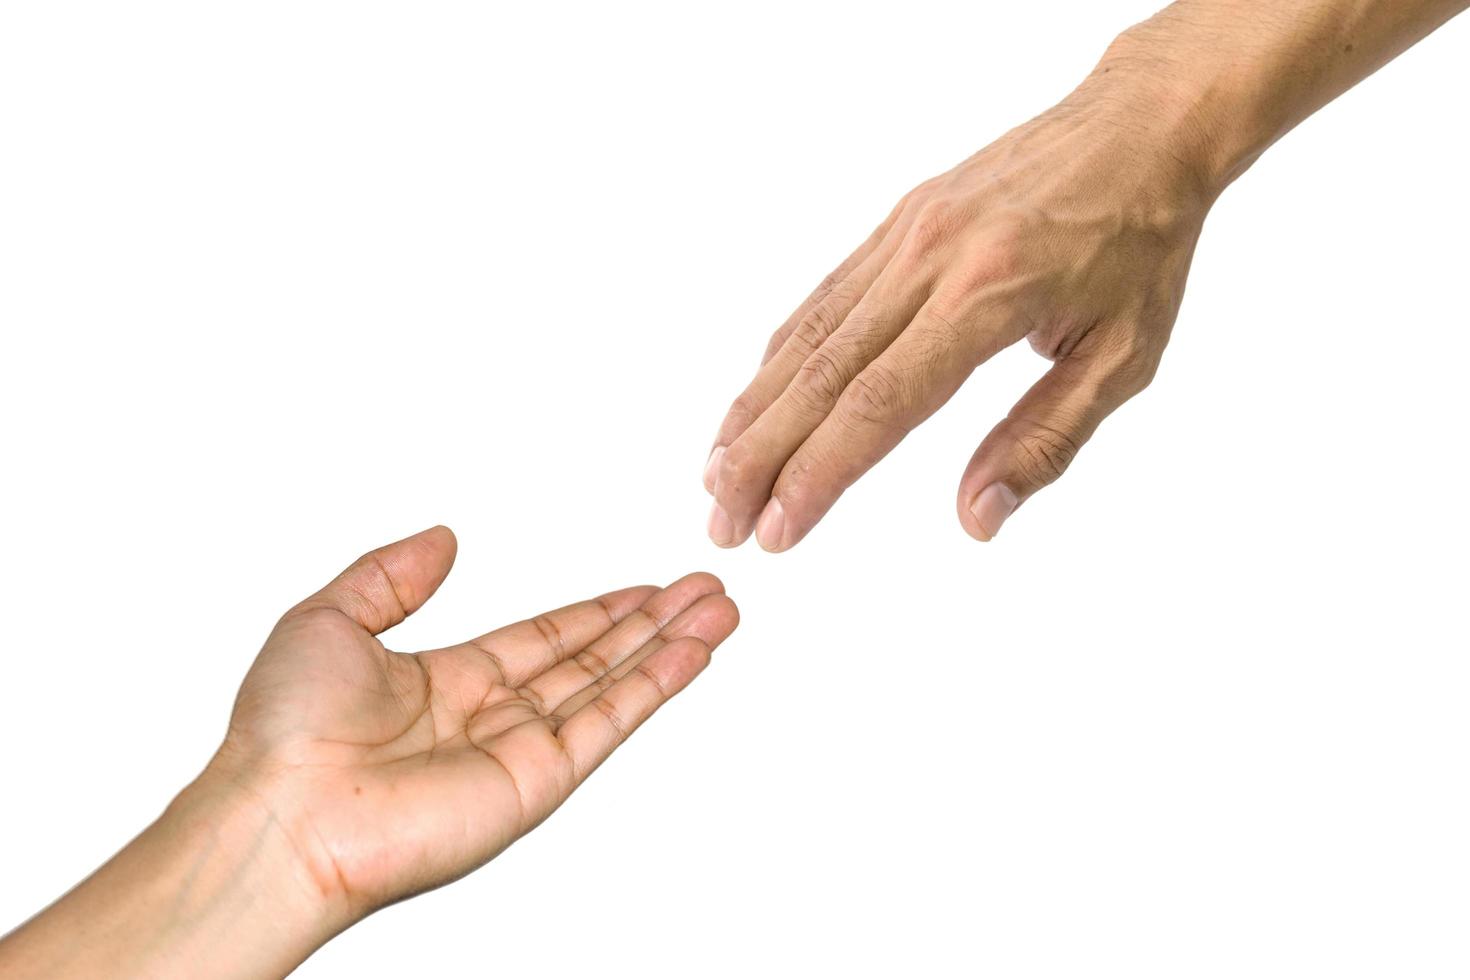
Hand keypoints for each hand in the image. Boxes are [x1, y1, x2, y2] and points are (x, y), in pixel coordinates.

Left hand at [0, 527, 737, 977]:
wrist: (281, 814)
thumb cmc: (282, 736)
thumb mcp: (327, 618)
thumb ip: (391, 574)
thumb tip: (442, 537)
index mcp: (442, 682)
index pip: (541, 638)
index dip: (594, 612)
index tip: (640, 590)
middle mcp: (489, 717)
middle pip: (591, 659)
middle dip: (650, 623)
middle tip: (701, 591)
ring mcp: (517, 750)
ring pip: (612, 685)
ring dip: (669, 647)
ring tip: (718, 611)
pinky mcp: (536, 782)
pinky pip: (608, 722)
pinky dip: (657, 685)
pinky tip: (691, 654)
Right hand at [704, 64, 1210, 549]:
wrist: (1142, 123)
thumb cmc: (1144, 241)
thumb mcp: (1123, 357)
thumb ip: (1044, 441)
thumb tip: (975, 519)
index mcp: (988, 296)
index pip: (880, 402)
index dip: (820, 473)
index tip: (779, 531)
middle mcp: (929, 259)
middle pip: (822, 373)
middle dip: (764, 457)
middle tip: (724, 523)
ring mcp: (905, 234)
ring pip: (808, 334)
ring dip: (757, 411)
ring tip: (717, 474)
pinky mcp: (898, 222)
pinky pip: (824, 297)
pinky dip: (782, 356)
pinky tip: (758, 401)